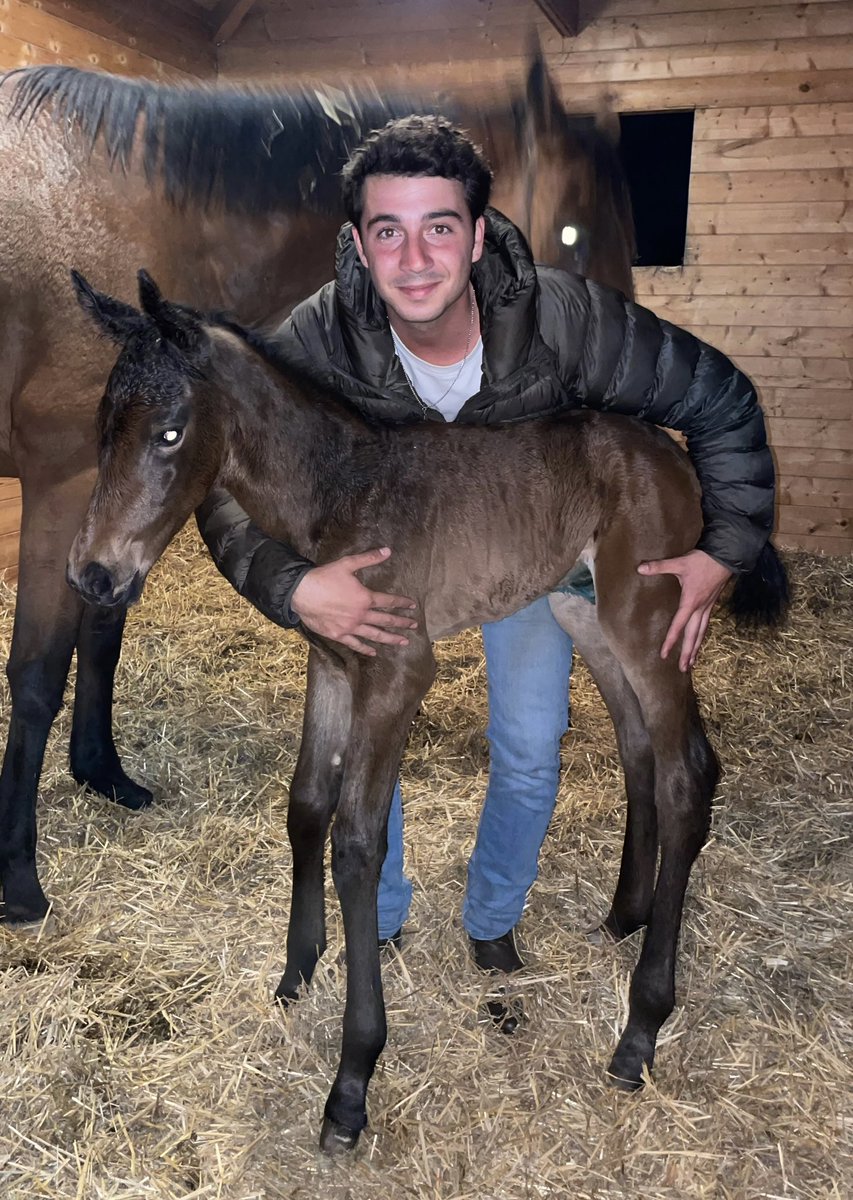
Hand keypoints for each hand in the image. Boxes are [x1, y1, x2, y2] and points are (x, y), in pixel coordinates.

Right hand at [291, 547, 417, 655]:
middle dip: (402, 623)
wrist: (302, 593)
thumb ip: (369, 558)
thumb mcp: (347, 564)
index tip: (412, 606)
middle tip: (414, 626)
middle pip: (386, 620)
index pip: (389, 601)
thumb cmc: (324, 577)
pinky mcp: (338, 635)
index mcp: (365, 598)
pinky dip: (365, 649)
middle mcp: (361, 615)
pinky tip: (374, 652)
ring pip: (375, 635)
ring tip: (403, 642)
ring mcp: (350, 627)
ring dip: (390, 639)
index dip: (402, 603)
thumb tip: (388, 550)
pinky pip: (355, 644)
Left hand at [637, 549, 731, 671]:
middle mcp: (700, 608)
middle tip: (683, 668)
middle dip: (688, 653)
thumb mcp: (680, 563)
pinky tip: (700, 640)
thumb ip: (659, 566)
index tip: (664, 655)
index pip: (678, 626)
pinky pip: (707, 624)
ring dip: (697, 648)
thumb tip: (640, 568)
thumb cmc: (703, 560)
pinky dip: (702, 635)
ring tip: (693, 662)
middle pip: (693, 635)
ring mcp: (708, 607)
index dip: (671, 641)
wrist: (727, 556)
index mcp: (691, 602)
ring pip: (702, 632)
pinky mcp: (712, 603)